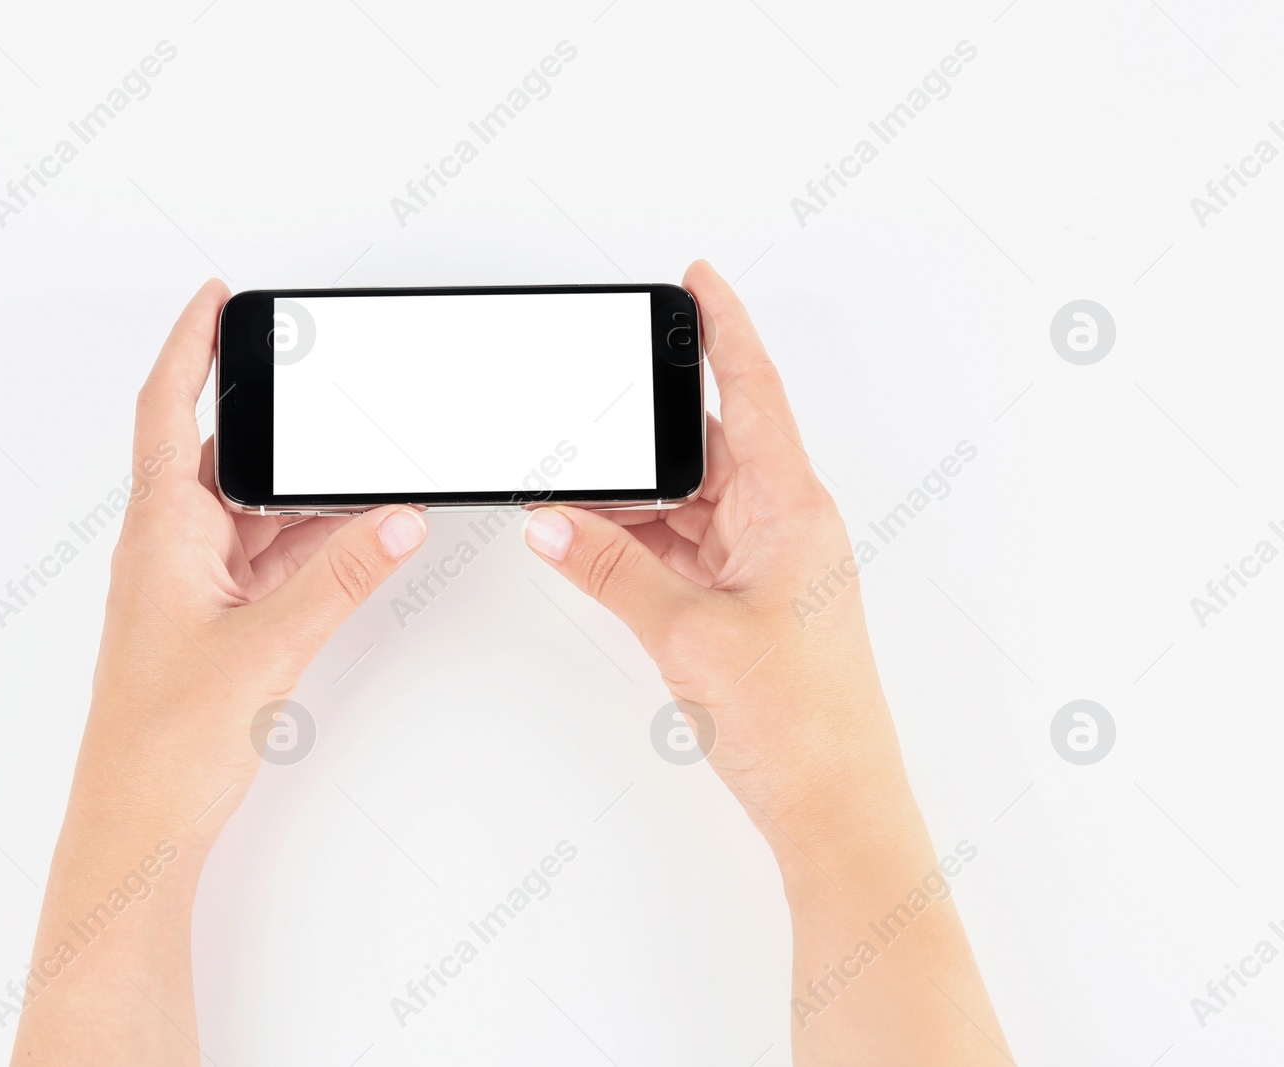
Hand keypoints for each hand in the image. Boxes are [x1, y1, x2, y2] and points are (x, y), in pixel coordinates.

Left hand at [76, 279, 428, 849]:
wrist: (140, 827)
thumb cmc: (162, 743)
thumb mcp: (267, 645)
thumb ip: (341, 577)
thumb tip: (394, 517)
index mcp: (159, 531)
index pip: (165, 407)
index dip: (189, 344)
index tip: (218, 296)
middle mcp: (169, 546)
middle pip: (222, 454)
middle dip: (276, 420)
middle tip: (325, 384)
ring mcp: (192, 584)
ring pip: (253, 510)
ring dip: (304, 493)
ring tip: (362, 469)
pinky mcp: (216, 621)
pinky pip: (267, 557)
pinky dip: (310, 544)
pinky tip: (354, 540)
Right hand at [524, 261, 1011, 1064]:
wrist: (832, 806)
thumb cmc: (799, 722)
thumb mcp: (685, 633)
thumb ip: (609, 568)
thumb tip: (551, 522)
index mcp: (794, 507)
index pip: (755, 391)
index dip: (724, 329)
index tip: (698, 280)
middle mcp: (785, 524)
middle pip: (708, 449)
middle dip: (643, 438)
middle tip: (584, 422)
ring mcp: (765, 564)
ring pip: (688, 502)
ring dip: (633, 503)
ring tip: (569, 499)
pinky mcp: (745, 602)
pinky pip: (683, 547)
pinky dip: (639, 544)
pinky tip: (593, 545)